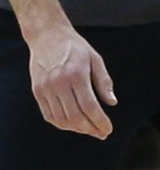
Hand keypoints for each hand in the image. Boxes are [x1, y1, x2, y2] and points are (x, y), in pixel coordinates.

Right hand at [27, 22, 115, 138]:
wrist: (48, 36)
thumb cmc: (76, 47)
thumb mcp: (95, 58)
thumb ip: (104, 81)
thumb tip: (112, 102)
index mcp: (77, 73)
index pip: (89, 106)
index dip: (100, 121)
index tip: (108, 130)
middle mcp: (59, 83)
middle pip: (76, 116)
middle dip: (90, 129)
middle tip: (101, 133)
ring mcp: (46, 89)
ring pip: (62, 119)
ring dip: (77, 129)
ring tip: (89, 129)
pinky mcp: (37, 92)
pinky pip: (50, 116)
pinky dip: (62, 124)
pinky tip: (73, 125)